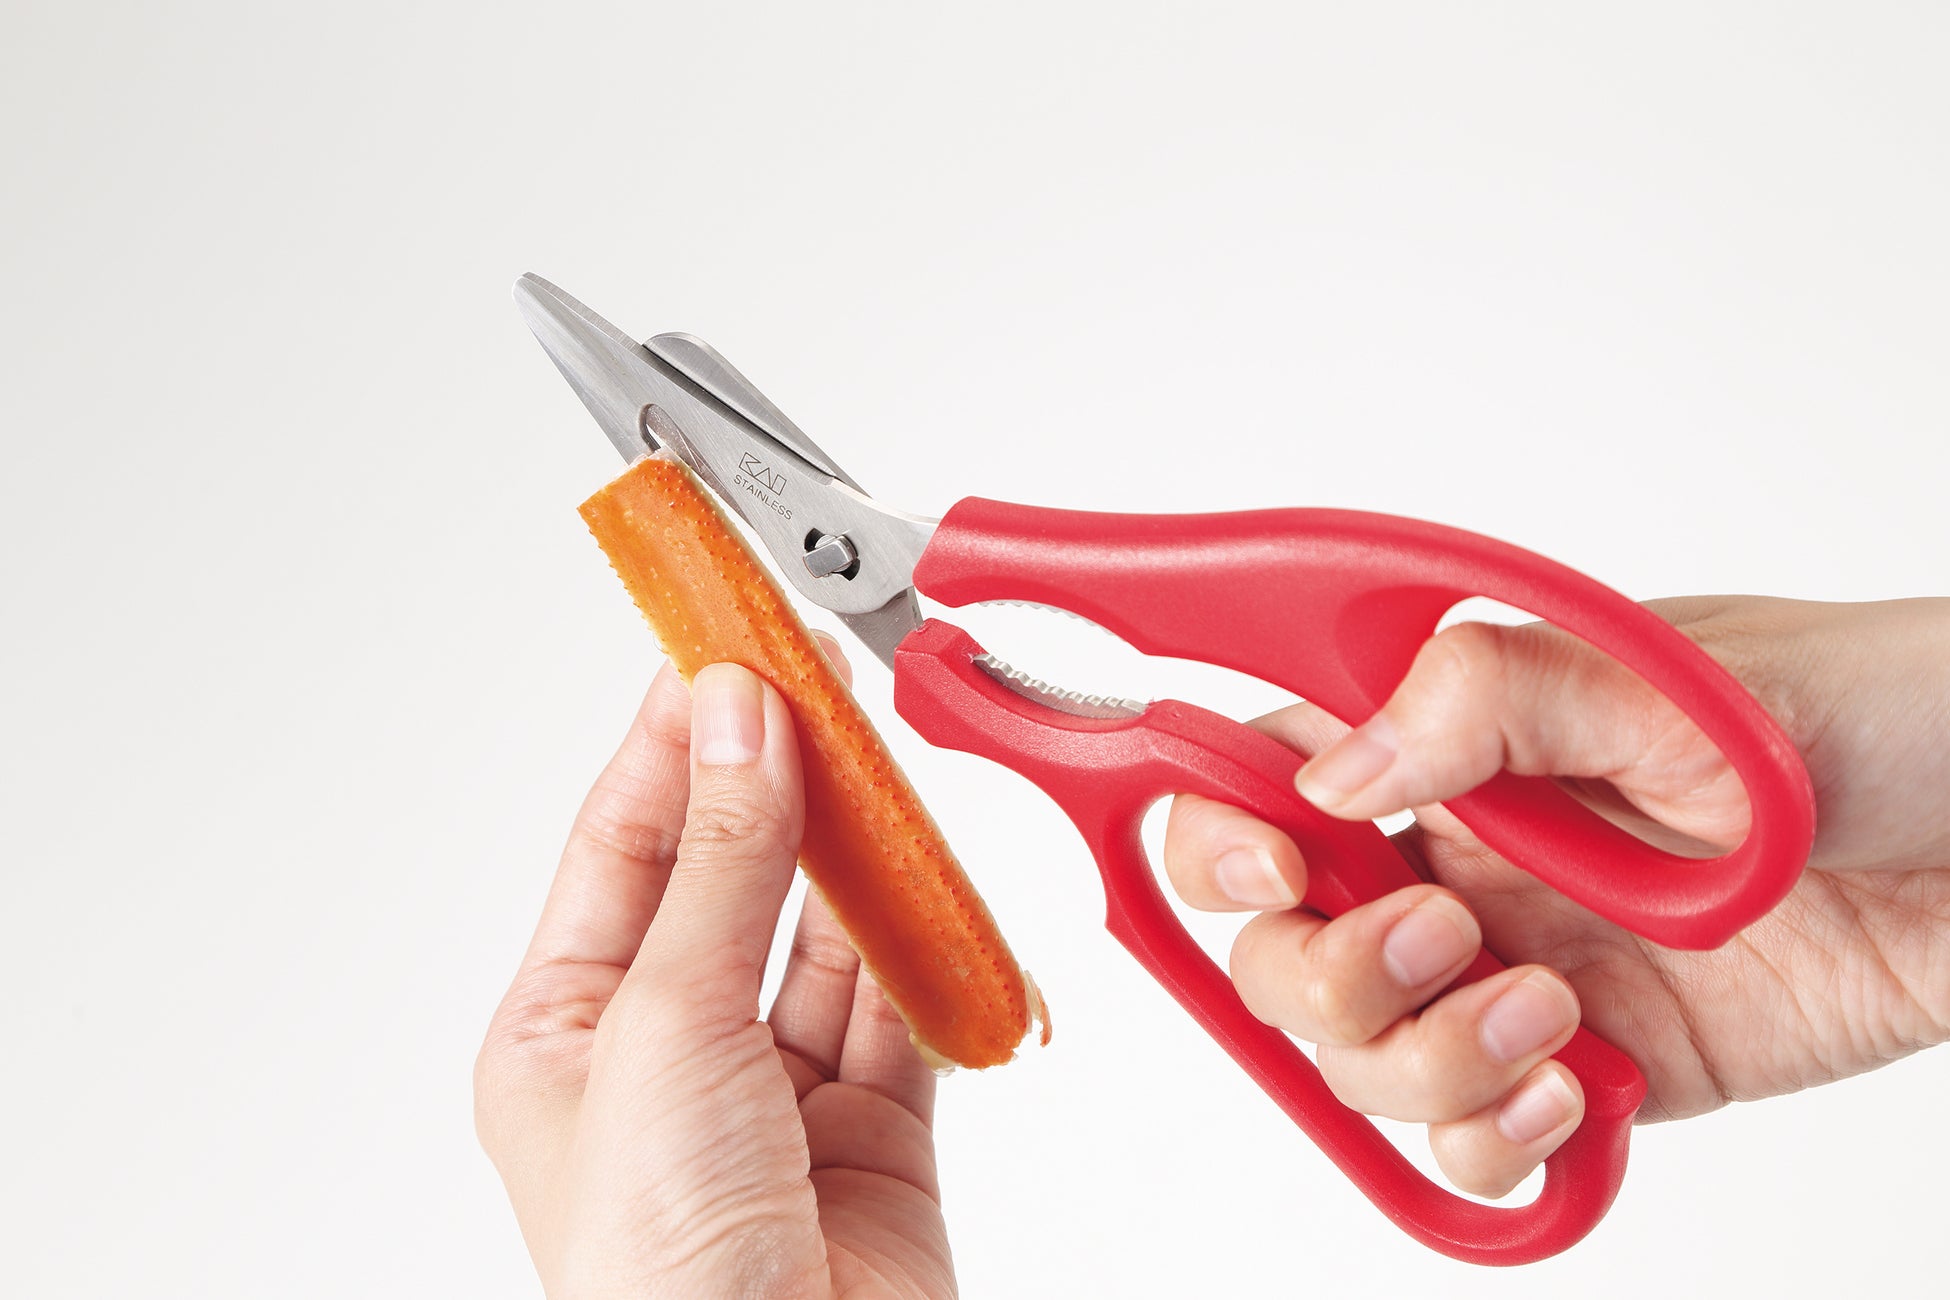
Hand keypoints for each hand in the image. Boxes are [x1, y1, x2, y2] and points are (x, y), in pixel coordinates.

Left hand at [475, 645, 955, 1297]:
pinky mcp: (877, 1132)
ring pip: (830, 935)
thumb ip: (719, 870)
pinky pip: (910, 1009)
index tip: (721, 643)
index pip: (625, 844)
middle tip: (823, 685)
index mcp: (568, 1035)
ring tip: (890, 769)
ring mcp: (776, 1095)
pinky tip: (941, 893)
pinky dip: (935, 953)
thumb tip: (736, 724)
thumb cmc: (658, 1279)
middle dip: (781, 784)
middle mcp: (670, 1058)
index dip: (675, 737)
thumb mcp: (666, 1032)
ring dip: (865, 859)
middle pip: (735, 876)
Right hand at [1163, 596, 1949, 1196]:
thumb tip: (1336, 771)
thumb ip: (1493, 702)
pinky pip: (1478, 1140)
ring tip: (1552, 1019)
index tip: (1274, 865)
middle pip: (1279, 950)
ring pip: (1364, 1063)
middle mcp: (1460, 861)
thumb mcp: (1679, 682)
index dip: (1220, 834)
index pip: (1259, 781)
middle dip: (1327, 974)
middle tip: (1444, 944)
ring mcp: (1517, 971)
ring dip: (1425, 1065)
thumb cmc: (1870, 717)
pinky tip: (1583, 1094)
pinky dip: (1498, 1143)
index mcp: (1450, 743)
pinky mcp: (1599, 1068)